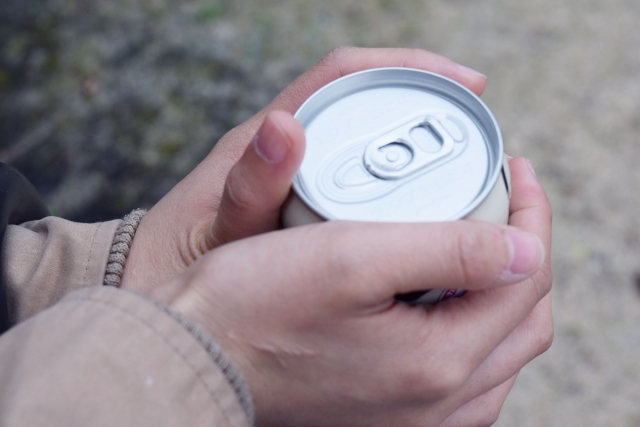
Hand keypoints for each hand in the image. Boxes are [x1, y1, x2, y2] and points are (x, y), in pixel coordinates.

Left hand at [120, 47, 487, 292]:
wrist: (174, 307)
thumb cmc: (188, 265)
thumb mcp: (220, 234)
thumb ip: (248, 192)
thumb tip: (283, 125)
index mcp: (267, 140)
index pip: (346, 74)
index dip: (410, 66)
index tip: (467, 83)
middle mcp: (288, 149)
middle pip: (373, 102)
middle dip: (433, 104)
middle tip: (483, 134)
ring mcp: (302, 177)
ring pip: (376, 143)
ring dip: (426, 147)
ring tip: (475, 172)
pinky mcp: (311, 207)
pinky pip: (371, 184)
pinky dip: (408, 188)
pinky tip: (437, 216)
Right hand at [150, 157, 552, 426]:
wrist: (197, 358)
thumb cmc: (254, 305)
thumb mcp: (351, 257)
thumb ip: (450, 251)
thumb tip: (524, 248)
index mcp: (436, 363)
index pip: (524, 280)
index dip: (531, 216)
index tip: (515, 170)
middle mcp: (436, 406)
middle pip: (521, 321)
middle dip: (524, 252)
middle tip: (502, 201)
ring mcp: (415, 419)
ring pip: (498, 351)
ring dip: (500, 291)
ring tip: (477, 240)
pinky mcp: (390, 416)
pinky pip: (464, 376)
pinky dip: (471, 327)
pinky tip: (442, 297)